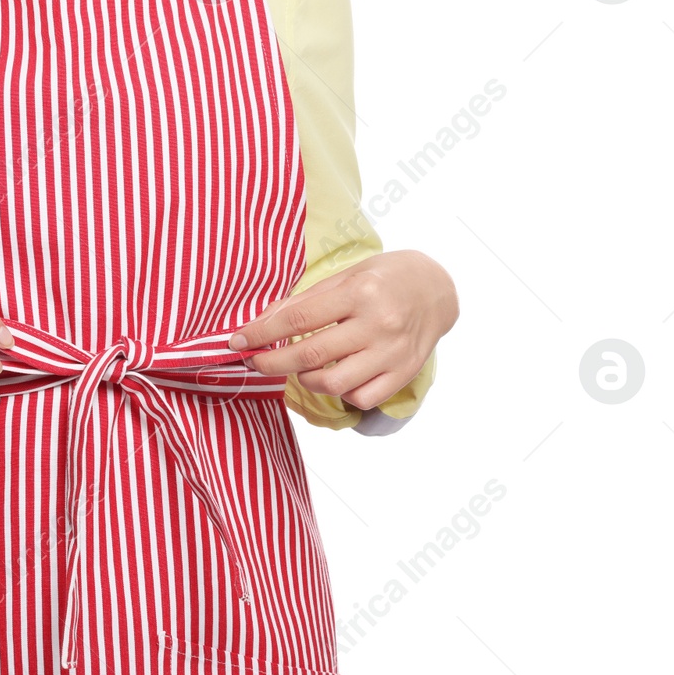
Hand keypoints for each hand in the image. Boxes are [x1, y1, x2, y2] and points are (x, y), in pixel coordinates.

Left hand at [232, 250, 456, 410]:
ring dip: (305, 380)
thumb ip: (304, 301)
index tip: (237, 341)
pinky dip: (340, 393)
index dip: (261, 333)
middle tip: (253, 361)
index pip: (298, 319)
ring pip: (334, 384)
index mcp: (359, 292)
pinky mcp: (404, 373)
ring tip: (300, 367)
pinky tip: (335, 377)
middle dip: (271, 363)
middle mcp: (378, 324)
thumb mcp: (344, 276)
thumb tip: (260, 323)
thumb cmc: (383, 277)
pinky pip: (361, 398)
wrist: (436, 288)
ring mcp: (393, 353)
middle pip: (310, 356)